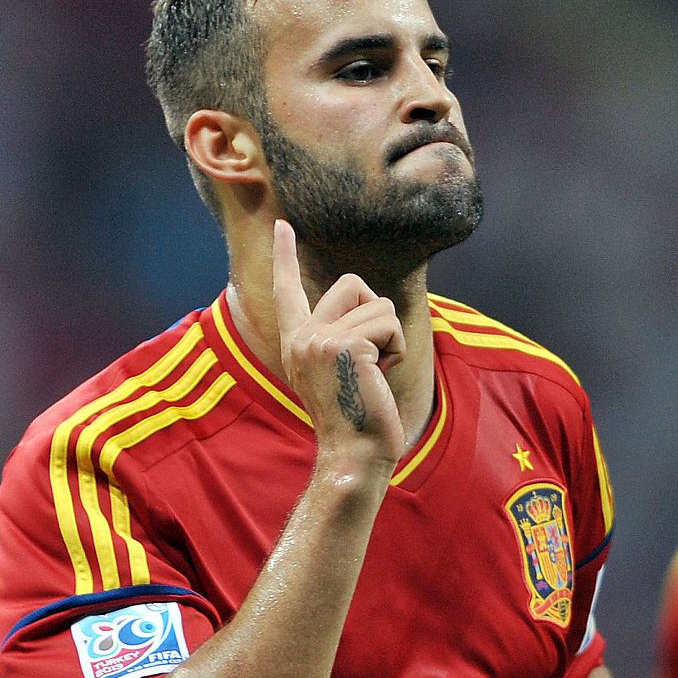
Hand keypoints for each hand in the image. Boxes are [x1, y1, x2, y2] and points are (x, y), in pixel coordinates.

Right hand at [271, 219, 405, 468]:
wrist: (354, 452)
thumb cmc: (358, 418)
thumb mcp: (341, 371)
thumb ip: (341, 337)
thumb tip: (368, 304)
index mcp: (296, 343)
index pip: (287, 291)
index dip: (284, 255)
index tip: (281, 225)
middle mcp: (301, 337)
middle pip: (353, 283)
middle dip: (376, 314)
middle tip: (371, 358)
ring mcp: (319, 340)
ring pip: (380, 307)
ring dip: (390, 340)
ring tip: (374, 375)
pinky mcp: (344, 345)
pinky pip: (389, 325)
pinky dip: (396, 350)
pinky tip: (379, 378)